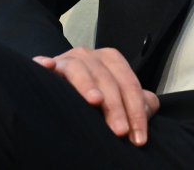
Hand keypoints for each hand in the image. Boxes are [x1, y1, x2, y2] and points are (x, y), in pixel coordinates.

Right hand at [33, 46, 160, 145]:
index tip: (138, 138)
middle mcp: (90, 56)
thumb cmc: (97, 98)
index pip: (129, 84)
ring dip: (87, 84)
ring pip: (79, 69)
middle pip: (106, 78)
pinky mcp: (49, 66)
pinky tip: (48, 67)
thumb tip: (147, 107)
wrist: (64, 88)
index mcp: (111, 60)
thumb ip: (139, 103)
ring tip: (95, 101)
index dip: (136, 111)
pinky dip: (46, 65)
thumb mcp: (120, 99)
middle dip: (115, 106)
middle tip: (120, 131)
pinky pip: (47, 63)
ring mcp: (68, 59)